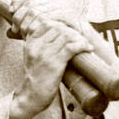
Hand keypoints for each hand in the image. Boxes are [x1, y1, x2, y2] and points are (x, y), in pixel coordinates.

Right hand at [8, 0, 95, 118]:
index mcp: (31, 42)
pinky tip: (87, 49)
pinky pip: (71, 47)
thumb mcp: (32, 56)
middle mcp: (37, 45)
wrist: (31, 96)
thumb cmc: (36, 78)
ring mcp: (45, 54)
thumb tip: (57, 34)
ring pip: (65, 35)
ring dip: (78, 38)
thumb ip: (40, 44)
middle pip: (57, 26)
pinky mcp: (54, 63)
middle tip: (80, 36)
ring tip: (85, 43)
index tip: (70, 30)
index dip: (60, 24)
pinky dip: (82, 46)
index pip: (45, 22)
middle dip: (71, 30)